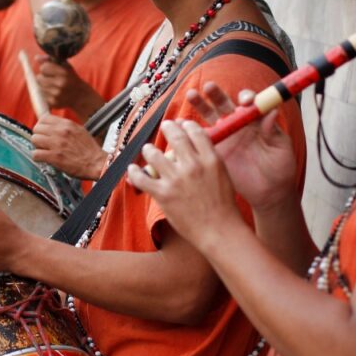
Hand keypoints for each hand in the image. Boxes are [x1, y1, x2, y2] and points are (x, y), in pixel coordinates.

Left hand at [31, 114, 107, 179]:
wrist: (96, 163)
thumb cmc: (89, 150)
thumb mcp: (79, 131)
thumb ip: (65, 127)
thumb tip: (53, 126)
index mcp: (67, 124)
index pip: (44, 118)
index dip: (42, 125)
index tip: (43, 131)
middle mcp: (60, 132)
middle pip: (37, 128)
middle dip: (38, 136)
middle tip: (43, 142)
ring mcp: (56, 144)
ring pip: (34, 139)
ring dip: (37, 146)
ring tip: (44, 151)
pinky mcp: (54, 157)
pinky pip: (35, 154)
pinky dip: (37, 158)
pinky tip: (43, 159)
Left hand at [33, 55, 102, 119]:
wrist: (80, 96)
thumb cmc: (70, 77)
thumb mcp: (64, 65)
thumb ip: (50, 59)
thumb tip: (36, 58)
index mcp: (64, 73)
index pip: (44, 68)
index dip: (45, 68)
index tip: (50, 70)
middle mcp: (61, 84)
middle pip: (39, 78)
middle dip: (43, 77)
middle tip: (51, 78)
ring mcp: (57, 95)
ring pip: (38, 87)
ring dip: (43, 86)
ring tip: (52, 86)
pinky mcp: (53, 103)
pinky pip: (41, 96)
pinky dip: (44, 94)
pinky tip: (52, 93)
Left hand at [127, 120, 243, 247]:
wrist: (219, 231)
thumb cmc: (223, 205)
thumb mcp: (223, 174)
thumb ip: (209, 157)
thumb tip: (196, 143)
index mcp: (210, 159)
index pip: (195, 131)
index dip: (186, 124)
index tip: (181, 123)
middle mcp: (192, 165)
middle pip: (175, 136)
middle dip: (168, 127)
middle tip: (165, 126)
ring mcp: (176, 179)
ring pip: (153, 154)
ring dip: (149, 150)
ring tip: (148, 150)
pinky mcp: (163, 194)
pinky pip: (141, 178)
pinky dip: (134, 172)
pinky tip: (133, 169)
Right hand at [187, 83, 299, 213]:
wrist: (269, 192)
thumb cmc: (280, 168)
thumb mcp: (280, 148)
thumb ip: (273, 130)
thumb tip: (271, 111)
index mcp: (256, 120)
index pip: (248, 102)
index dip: (246, 98)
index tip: (245, 101)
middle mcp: (238, 124)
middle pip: (225, 104)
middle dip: (216, 95)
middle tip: (209, 87)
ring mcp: (225, 136)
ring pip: (210, 116)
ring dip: (201, 105)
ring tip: (191, 96)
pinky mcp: (214, 150)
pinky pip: (200, 138)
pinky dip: (189, 131)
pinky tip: (180, 124)